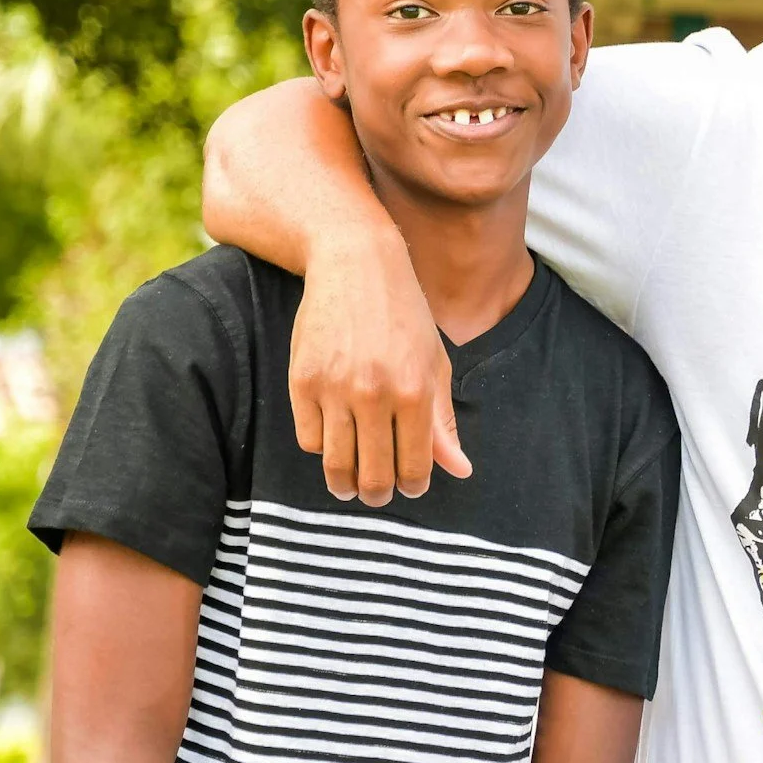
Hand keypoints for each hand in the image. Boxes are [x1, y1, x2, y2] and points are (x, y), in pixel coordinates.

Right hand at [288, 227, 471, 504]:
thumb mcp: (435, 365)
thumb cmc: (405, 318)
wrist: (355, 267)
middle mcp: (375, 394)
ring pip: (336, 464)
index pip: (415, 467)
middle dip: (377, 494)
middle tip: (377, 495)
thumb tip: (460, 471)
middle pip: (372, 476)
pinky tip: (333, 442)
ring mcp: (334, 389)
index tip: (409, 488)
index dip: (412, 486)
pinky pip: (308, 439)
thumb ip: (443, 423)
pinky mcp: (301, 381)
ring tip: (350, 485)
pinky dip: (321, 448)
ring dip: (344, 484)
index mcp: (416, 392)